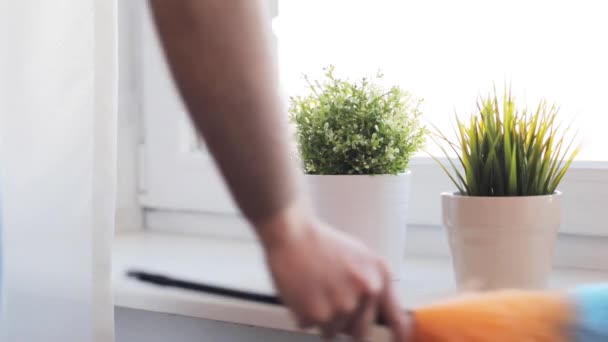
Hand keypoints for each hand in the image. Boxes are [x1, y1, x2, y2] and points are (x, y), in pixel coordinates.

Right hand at [257, 204, 410, 340]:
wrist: (293, 234)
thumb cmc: (322, 243)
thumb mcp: (362, 257)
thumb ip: (375, 284)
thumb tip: (381, 312)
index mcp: (379, 279)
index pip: (397, 319)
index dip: (398, 336)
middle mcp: (364, 295)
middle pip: (359, 331)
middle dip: (345, 322)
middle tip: (331, 300)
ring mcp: (341, 307)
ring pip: (332, 331)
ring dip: (322, 318)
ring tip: (315, 290)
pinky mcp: (316, 315)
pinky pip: (310, 326)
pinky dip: (303, 315)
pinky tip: (302, 293)